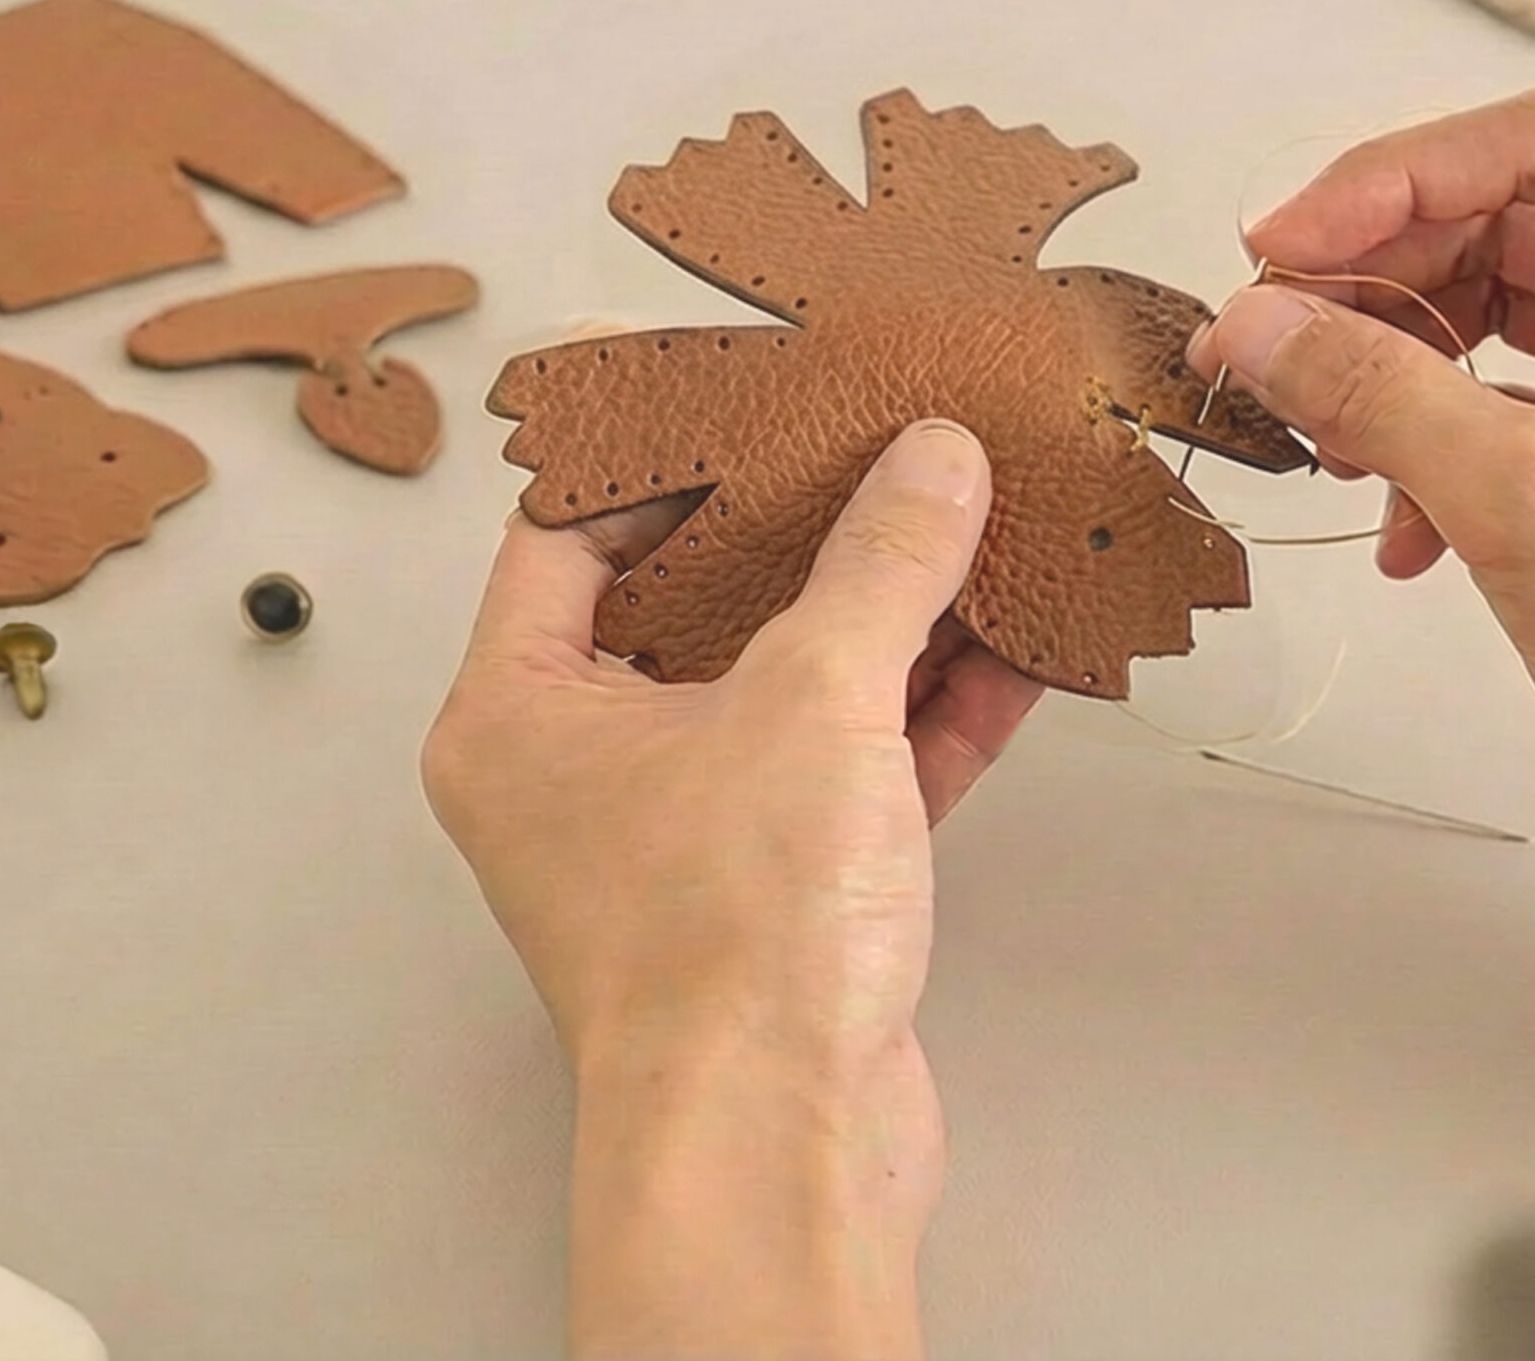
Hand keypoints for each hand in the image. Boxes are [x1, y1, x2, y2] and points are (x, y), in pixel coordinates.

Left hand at [423, 421, 1039, 1357]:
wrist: (781, 1149)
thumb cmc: (726, 955)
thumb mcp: (813, 703)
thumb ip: (879, 567)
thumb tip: (927, 463)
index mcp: (521, 712)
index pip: (568, 530)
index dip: (656, 446)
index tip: (744, 385)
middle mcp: (588, 769)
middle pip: (696, 600)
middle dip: (805, 525)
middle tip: (879, 437)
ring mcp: (688, 830)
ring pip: (792, 683)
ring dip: (889, 612)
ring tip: (972, 520)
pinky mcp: (784, 887)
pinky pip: (857, 762)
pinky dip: (930, 708)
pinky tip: (1013, 645)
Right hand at [1190, 91, 1534, 1018]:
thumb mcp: (1526, 499)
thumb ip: (1375, 390)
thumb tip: (1250, 320)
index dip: (1387, 184)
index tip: (1276, 251)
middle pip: (1510, 229)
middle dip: (1381, 290)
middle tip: (1272, 349)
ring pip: (1504, 322)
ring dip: (1401, 378)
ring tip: (1332, 451)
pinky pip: (1520, 410)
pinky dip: (1444, 454)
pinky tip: (1404, 538)